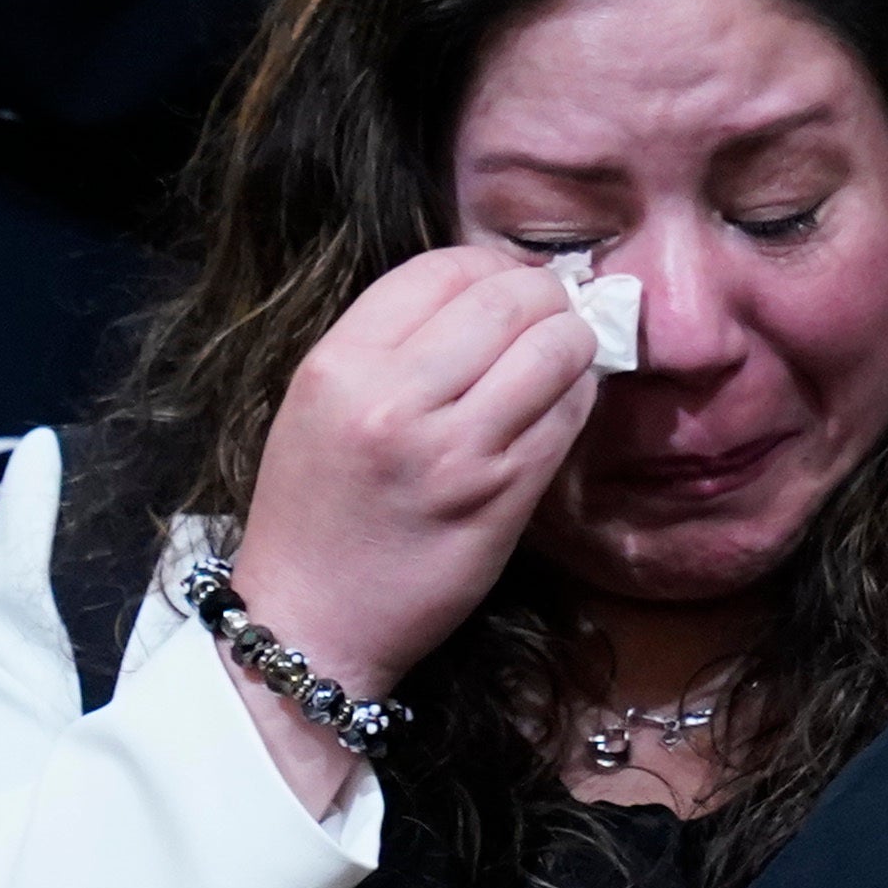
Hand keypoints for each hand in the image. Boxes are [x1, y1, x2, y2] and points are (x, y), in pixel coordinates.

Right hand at [216, 250, 604, 804]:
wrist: (311, 622)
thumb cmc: (314, 511)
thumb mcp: (319, 402)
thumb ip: (389, 342)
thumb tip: (486, 291)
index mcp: (339, 365)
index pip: (441, 268)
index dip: (488, 265)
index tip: (501, 285)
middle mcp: (396, 399)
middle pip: (509, 299)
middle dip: (542, 298)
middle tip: (547, 315)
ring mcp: (456, 450)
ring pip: (555, 349)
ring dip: (571, 342)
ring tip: (560, 355)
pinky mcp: (502, 497)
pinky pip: (568, 416)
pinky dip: (577, 396)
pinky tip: (560, 403)